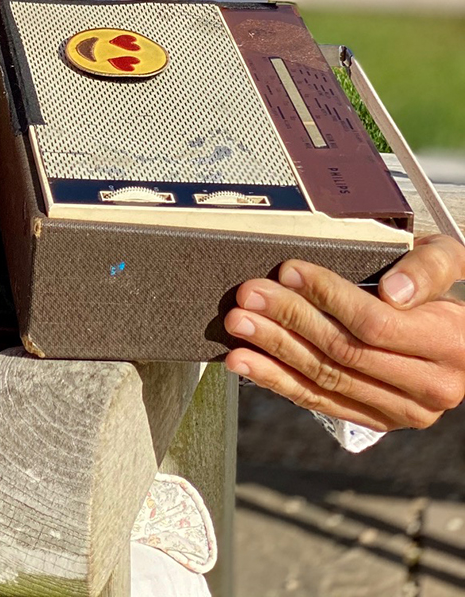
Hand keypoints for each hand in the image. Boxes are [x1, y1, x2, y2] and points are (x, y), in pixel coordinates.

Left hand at [225, 233, 464, 430]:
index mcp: (449, 345)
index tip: (289, 270)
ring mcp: (402, 411)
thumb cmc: (436, 285)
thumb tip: (394, 292)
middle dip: (290, 319)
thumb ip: (428, 271)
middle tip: (250, 294)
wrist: (458, 333)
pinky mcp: (376, 420)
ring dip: (274, 350)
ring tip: (238, 323)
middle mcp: (430, 387)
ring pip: (326, 379)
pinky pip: (320, 401)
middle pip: (344, 352)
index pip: (376, 324)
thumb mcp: (446, 261)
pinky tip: (245, 361)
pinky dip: (276, 380)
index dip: (328, 296)